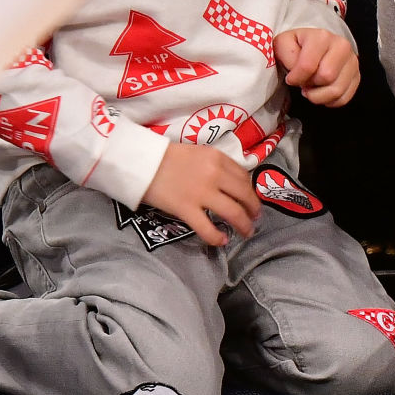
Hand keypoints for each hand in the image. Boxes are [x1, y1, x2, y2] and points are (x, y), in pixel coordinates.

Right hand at [141, 141, 260, 246]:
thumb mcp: (198, 153)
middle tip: (254, 219)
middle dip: (253, 210)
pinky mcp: (186, 209)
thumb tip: (230, 184)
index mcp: (218, 158)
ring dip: (244, 225)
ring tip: (246, 232)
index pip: (244, 178)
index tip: (251, 201)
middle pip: (245, 196)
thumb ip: (215, 166)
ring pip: (233, 213)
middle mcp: (215, 175)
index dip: (251, 192)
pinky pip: (207, 228)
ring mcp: (202, 193)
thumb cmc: (165, 157)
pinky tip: (222, 240)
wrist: (139, 161)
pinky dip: (218, 237)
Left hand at [275, 27, 359, 107]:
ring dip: (319, 96)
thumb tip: (297, 73)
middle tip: (303, 81)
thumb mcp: (283, 43)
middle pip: (326, 77)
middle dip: (310, 85)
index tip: (291, 78)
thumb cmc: (299, 46)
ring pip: (336, 91)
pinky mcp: (357, 76)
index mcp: (322, 37)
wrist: (315, 45)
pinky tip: (322, 92)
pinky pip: (344, 98)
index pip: (308, 66)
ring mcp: (352, 62)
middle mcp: (342, 46)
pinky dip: (330, 101)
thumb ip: (286, 55)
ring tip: (312, 88)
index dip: (295, 78)